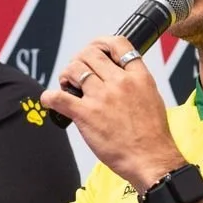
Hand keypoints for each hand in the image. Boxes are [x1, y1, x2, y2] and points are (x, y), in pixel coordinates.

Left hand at [40, 37, 185, 191]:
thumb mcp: (152, 98)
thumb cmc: (152, 136)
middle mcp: (119, 82)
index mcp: (138, 77)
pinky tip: (50, 100)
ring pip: (74, 69)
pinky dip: (49, 97)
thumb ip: (136, 83)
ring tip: (67, 86)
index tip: (95, 50)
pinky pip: (59, 97)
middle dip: (80, 60)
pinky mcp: (86, 114)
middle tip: (77, 73)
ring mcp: (102, 97)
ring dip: (66, 75)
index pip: (118, 44)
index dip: (102, 43)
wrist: (151, 160)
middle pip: (91, 53)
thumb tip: (119, 76)